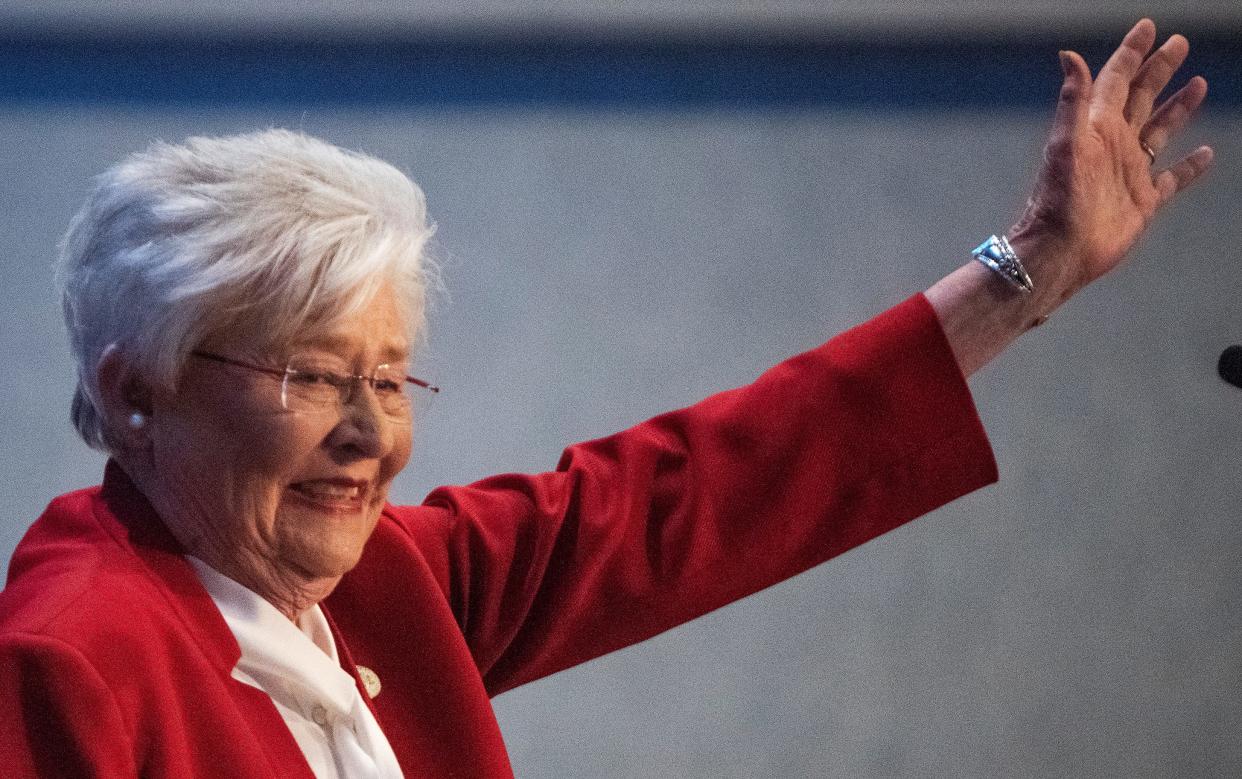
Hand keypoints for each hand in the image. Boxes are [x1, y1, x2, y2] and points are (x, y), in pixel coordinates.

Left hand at [1010, 18, 1212, 296]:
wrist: (1061, 251)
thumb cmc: (1059, 201)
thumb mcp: (1065, 144)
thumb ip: (1073, 100)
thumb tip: (1069, 55)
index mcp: (1097, 128)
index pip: (1116, 80)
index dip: (1132, 53)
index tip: (1149, 28)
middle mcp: (1114, 145)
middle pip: (1141, 97)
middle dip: (1158, 70)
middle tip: (1179, 44)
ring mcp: (1130, 171)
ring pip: (1159, 130)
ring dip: (1177, 107)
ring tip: (1198, 83)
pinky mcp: (1143, 200)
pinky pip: (1172, 178)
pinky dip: (1190, 166)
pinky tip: (1206, 152)